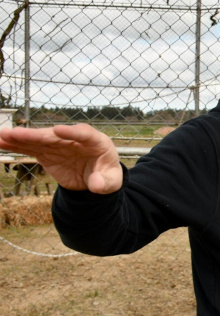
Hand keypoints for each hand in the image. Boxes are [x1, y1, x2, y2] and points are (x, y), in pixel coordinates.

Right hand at [0, 123, 122, 193]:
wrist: (96, 177)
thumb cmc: (107, 175)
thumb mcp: (112, 182)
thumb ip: (105, 182)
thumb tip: (96, 185)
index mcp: (96, 142)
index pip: (84, 134)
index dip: (71, 132)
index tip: (57, 130)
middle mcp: (75, 139)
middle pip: (54, 136)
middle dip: (36, 135)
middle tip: (17, 133)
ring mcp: (59, 144)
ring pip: (39, 140)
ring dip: (20, 138)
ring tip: (3, 135)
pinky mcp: (47, 152)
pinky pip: (31, 148)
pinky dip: (17, 146)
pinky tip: (1, 142)